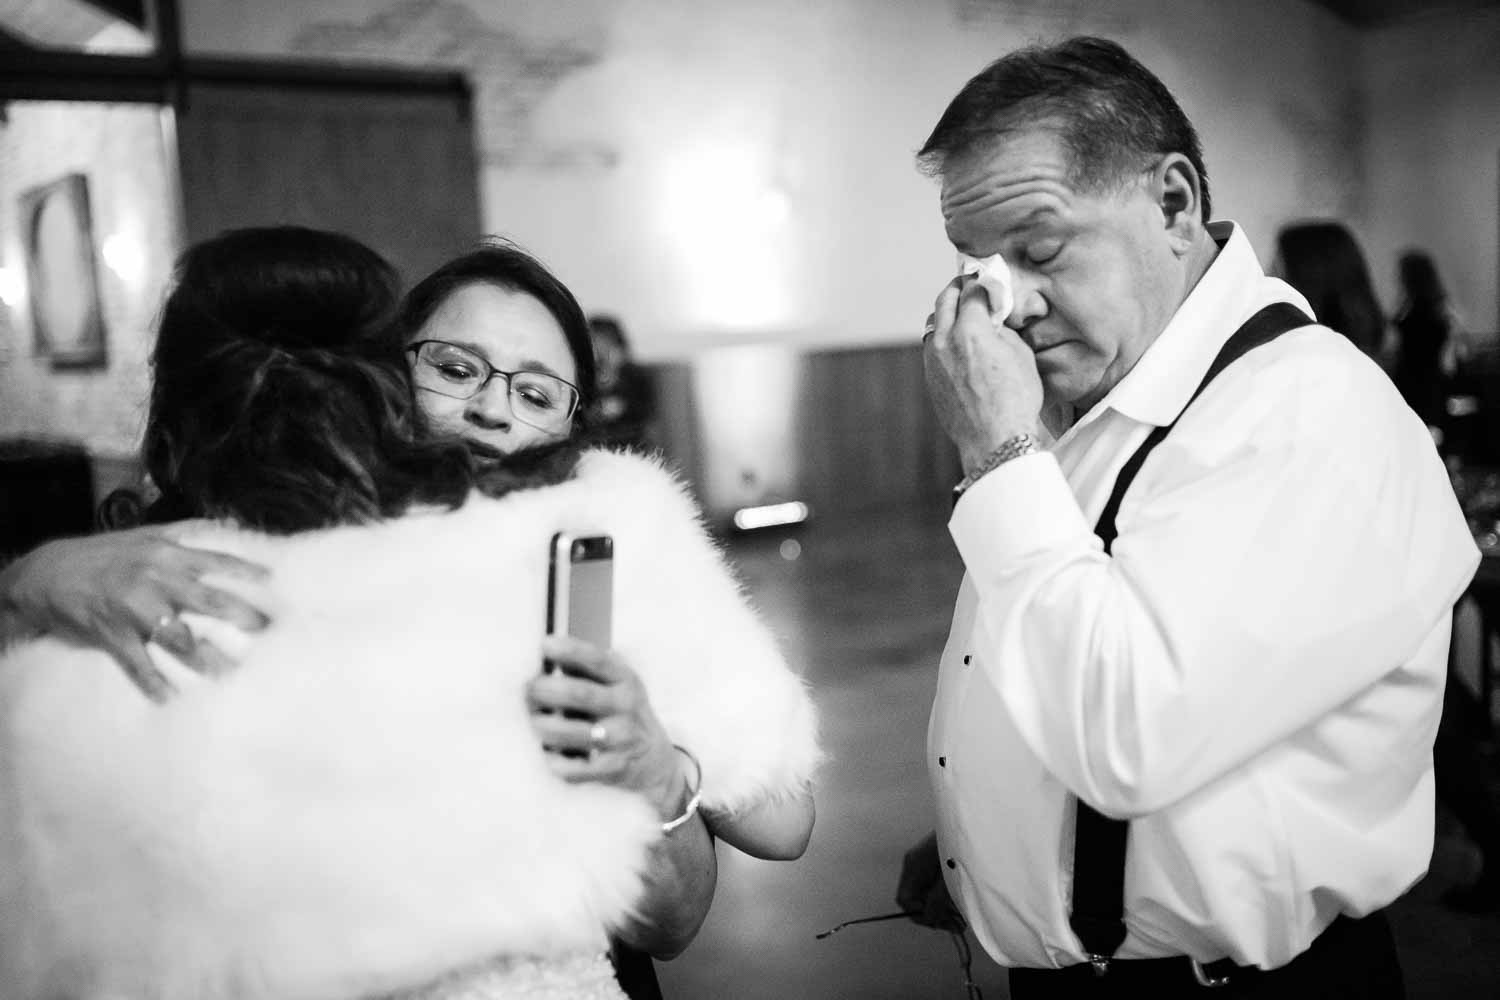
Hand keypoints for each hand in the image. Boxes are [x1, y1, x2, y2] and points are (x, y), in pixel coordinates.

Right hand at [0, 524, 270, 701]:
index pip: (216, 562)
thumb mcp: (145, 535)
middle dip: (241, 615)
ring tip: (234, 674)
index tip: (275, 582)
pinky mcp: (112, 636)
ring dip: (208, 659)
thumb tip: (231, 524)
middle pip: (207, 600)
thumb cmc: (102, 555)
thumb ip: (189, 532)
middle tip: (269, 630)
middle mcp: (154, 580)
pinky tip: (173, 700)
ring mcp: (133, 609)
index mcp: (166, 555)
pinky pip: (139, 664)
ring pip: (178, 638)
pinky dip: (155, 684)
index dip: (247, 571)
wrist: (44, 574)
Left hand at [527, 635, 684, 817]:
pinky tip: (547, 752)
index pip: (597, 660)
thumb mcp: (615, 684)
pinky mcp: (612, 769)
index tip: (544, 645)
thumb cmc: (620, 713)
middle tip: (527, 690)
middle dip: (545, 690)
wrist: (653, 759)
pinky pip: (572, 768)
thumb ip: (585, 670)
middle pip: (579, 694)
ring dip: (542, 726)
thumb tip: (544, 655)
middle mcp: (625, 707)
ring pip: (569, 732)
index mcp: (625, 680)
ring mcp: (621, 739)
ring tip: (534, 722)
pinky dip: (552, 760)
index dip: (570, 650)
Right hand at [896, 831, 965, 931]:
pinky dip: (947, 895)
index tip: (941, 922)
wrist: (980, 826)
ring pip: (927, 892)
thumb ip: (936, 903)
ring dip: (942, 906)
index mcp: (913, 865)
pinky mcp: (938, 858)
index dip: (920, 915)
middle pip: (916, 897)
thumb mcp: (950, 882)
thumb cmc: (964, 851)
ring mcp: (926, 859)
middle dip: (934, 913)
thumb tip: (929, 919)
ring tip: (963, 916)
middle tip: (956, 925)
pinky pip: (936, 884)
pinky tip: (963, 901)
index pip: (905, 899)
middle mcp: (916, 862)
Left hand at [923, 275, 1043, 470]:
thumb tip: (993, 319)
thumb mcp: (1021, 355)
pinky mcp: (930, 379)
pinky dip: (943, 338)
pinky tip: (958, 345)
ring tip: (962, 314)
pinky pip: (932, 348)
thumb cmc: (1016, 400)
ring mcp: (933, 361)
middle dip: (957, 289)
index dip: (981, 281)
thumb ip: (1002, 329)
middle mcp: (945, 341)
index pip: (972, 291)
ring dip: (946, 314)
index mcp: (970, 330)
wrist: (995, 440)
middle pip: (945, 300)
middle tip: (968, 285)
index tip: (987, 279)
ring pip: (934, 324)